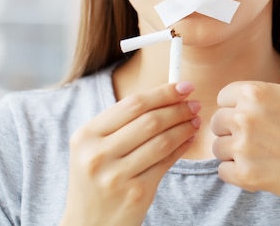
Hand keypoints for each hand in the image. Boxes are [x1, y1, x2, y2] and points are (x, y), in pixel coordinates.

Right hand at [61, 82, 200, 225]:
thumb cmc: (96, 181)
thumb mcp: (92, 150)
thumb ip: (119, 124)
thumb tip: (163, 96)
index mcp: (85, 136)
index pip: (132, 104)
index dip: (163, 92)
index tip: (183, 86)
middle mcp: (98, 154)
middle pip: (149, 120)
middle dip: (177, 108)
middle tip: (194, 103)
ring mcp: (117, 176)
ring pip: (161, 141)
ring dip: (184, 127)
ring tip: (194, 120)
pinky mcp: (136, 193)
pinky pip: (166, 162)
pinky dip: (181, 147)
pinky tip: (188, 139)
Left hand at [210, 0, 279, 201]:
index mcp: (252, 92)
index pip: (225, 97)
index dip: (243, 105)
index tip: (266, 113)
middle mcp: (244, 118)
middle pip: (218, 121)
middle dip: (237, 128)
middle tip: (268, 133)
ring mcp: (243, 148)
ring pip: (218, 146)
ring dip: (236, 150)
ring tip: (265, 149)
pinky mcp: (244, 175)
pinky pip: (222, 170)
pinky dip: (238, 172)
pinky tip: (263, 165)